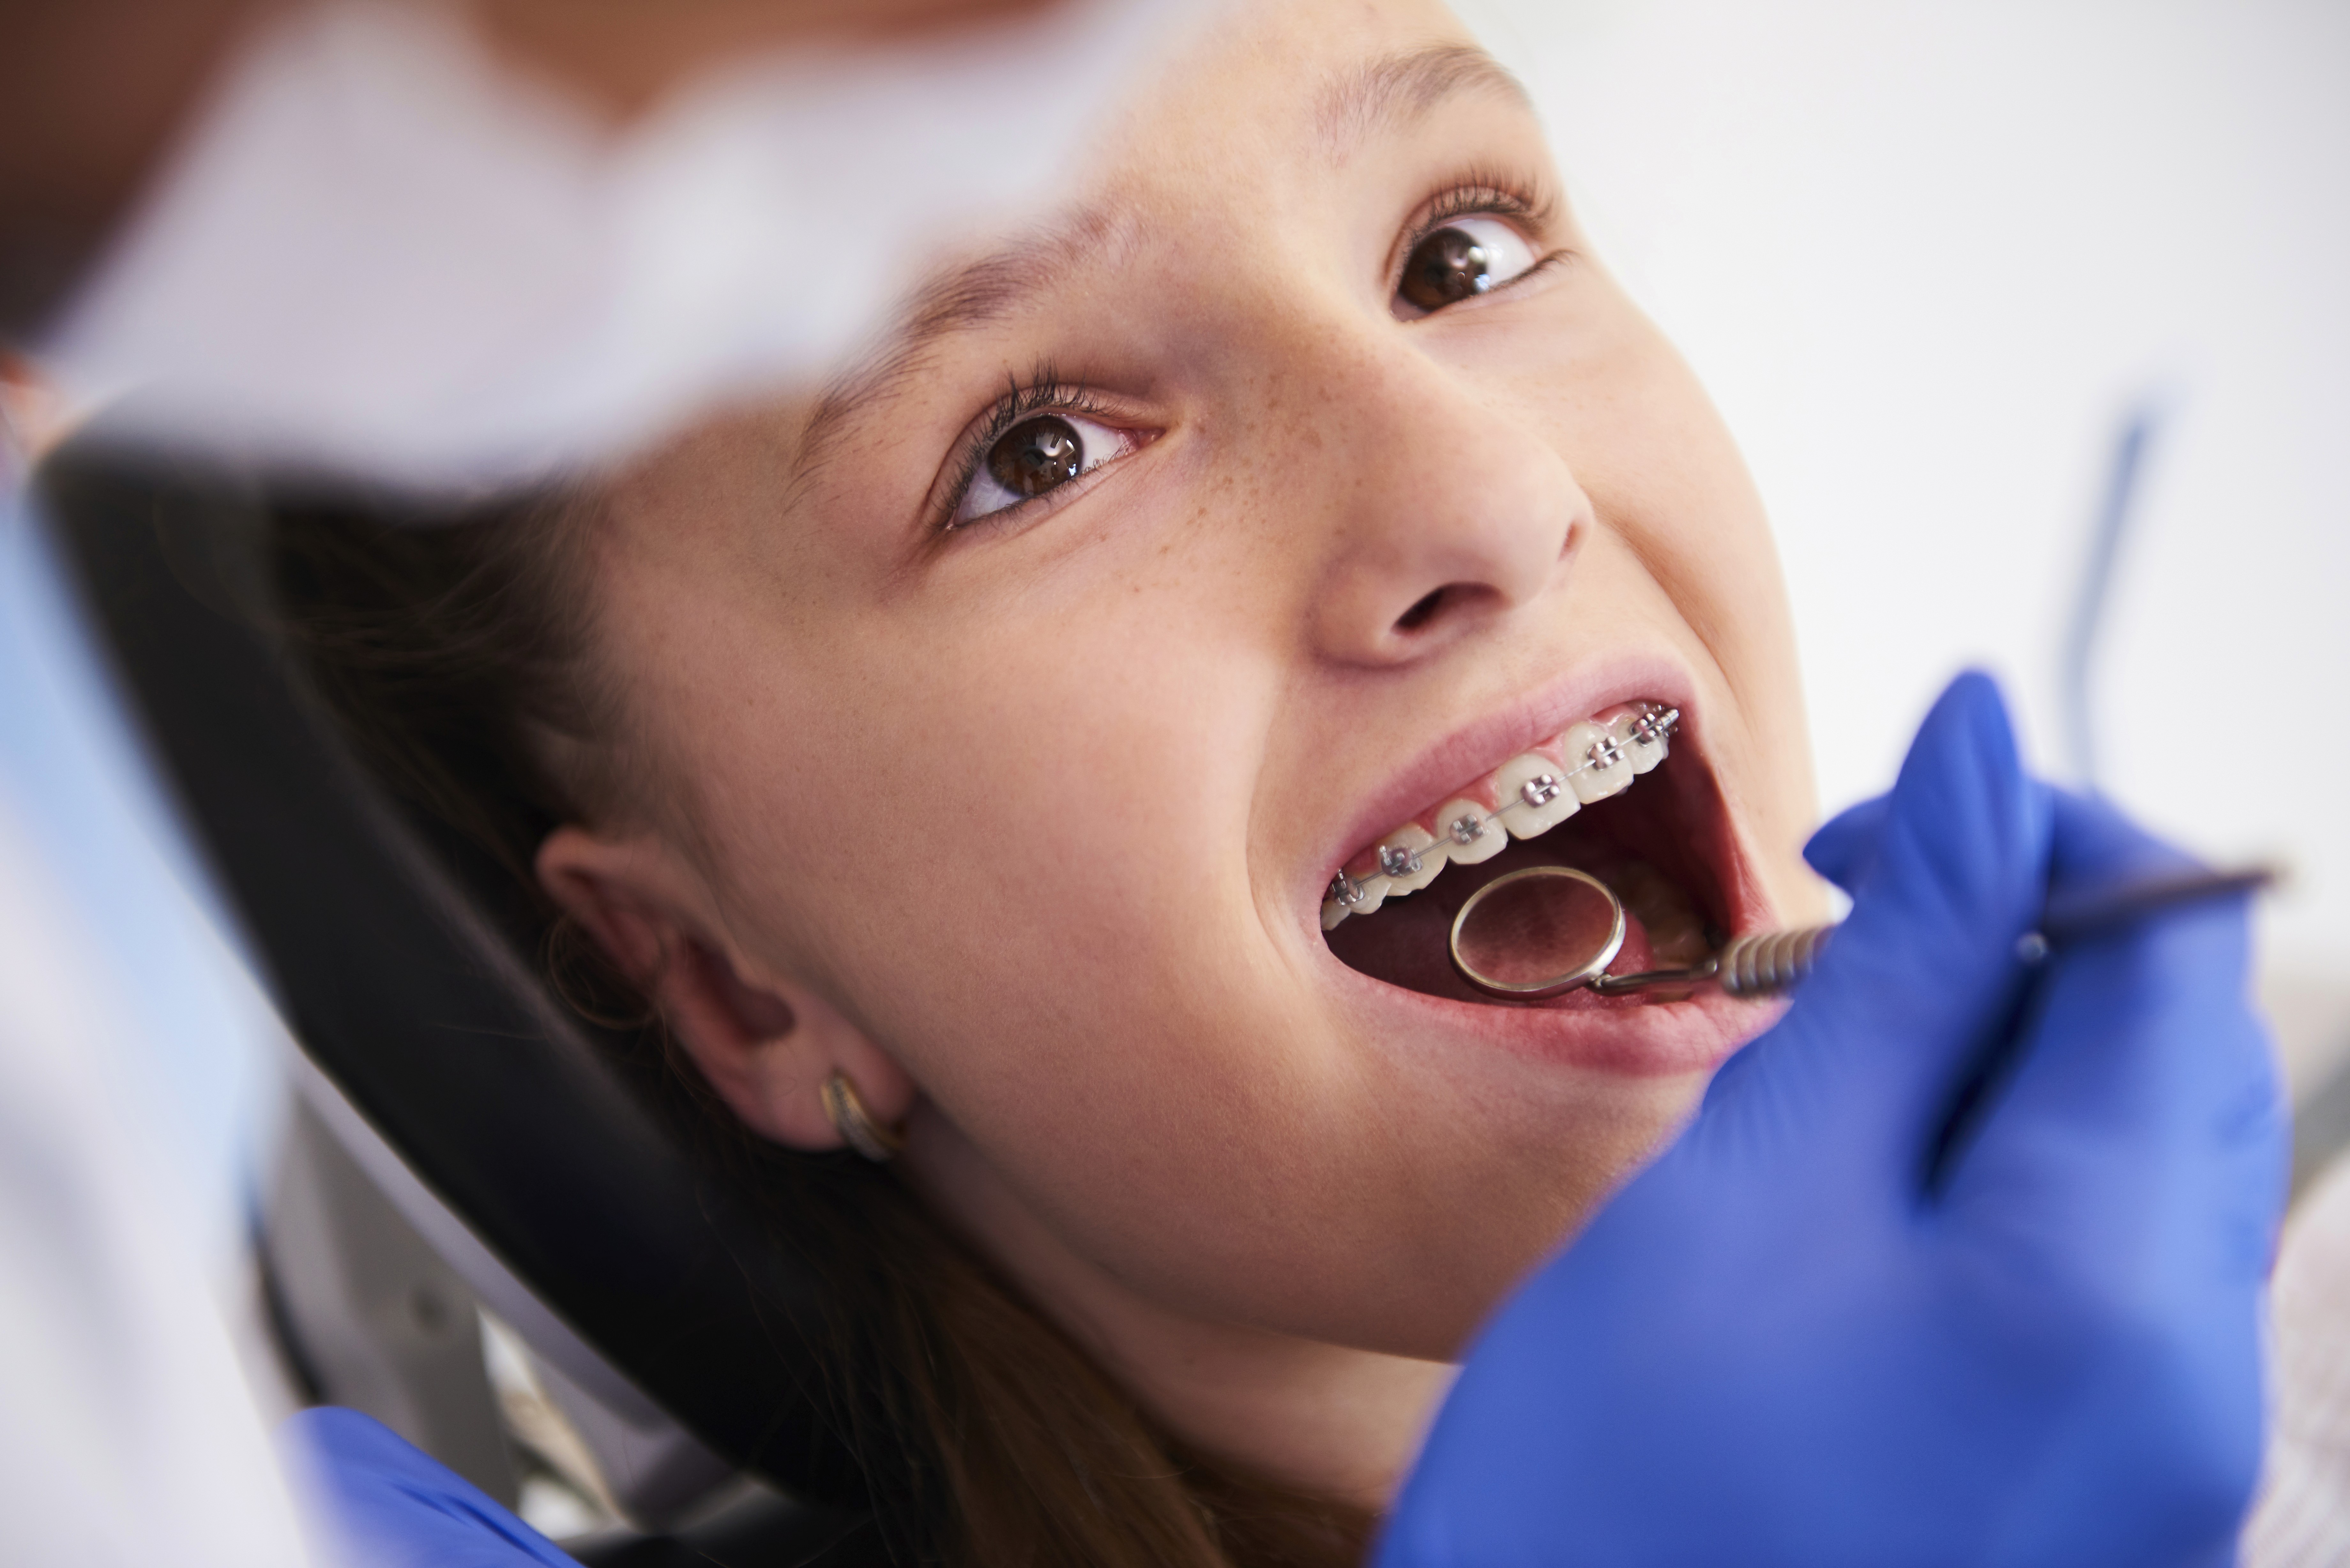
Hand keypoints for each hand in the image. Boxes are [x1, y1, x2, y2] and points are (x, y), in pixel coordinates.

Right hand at [1379, 673, 2283, 1567]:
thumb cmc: (1620, 1492)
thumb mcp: (1751, 1187)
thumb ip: (1904, 965)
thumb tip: (1993, 749)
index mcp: (2121, 1284)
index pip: (2171, 944)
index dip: (2034, 825)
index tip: (1873, 827)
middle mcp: (2190, 1378)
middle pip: (2174, 1053)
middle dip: (2018, 947)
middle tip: (1835, 946)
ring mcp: (2155, 1455)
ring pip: (2134, 1159)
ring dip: (1995, 1064)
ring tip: (1823, 1077)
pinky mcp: (2094, 1496)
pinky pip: (2095, 1274)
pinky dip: (1991, 1183)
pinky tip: (1855, 1201)